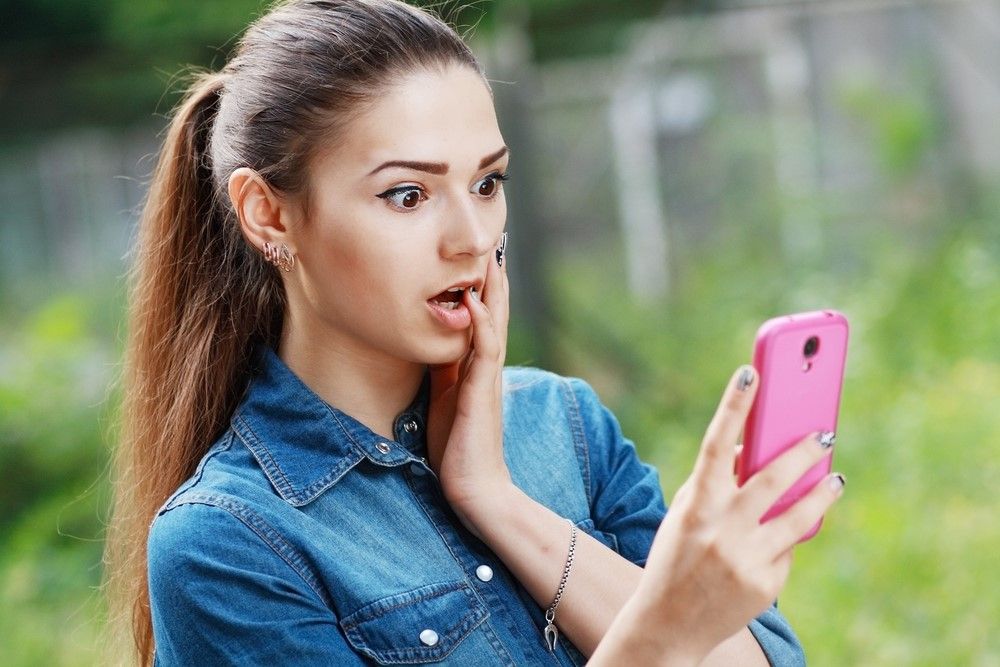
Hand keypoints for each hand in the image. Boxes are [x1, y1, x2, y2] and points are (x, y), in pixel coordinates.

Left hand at [425, 239, 511, 536]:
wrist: (475, 487)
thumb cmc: (457, 446)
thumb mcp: (444, 397)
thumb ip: (443, 369)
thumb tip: (428, 342)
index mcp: (476, 365)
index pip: (481, 315)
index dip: (480, 284)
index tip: (475, 252)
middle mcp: (487, 365)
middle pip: (494, 309)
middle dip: (492, 275)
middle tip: (493, 237)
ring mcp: (488, 376)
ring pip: (494, 321)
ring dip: (492, 288)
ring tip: (490, 255)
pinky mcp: (483, 391)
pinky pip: (485, 349)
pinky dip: (481, 323)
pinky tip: (472, 300)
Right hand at [608, 366, 845, 663]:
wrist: (667, 625)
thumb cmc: (677, 557)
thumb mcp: (687, 515)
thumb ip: (717, 483)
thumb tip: (753, 450)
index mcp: (696, 505)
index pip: (715, 445)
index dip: (733, 407)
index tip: (751, 374)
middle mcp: (722, 529)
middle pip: (773, 478)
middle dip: (804, 451)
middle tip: (825, 433)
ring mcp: (746, 559)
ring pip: (799, 517)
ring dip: (822, 494)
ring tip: (836, 480)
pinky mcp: (766, 585)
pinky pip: (787, 551)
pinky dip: (784, 542)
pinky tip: (776, 543)